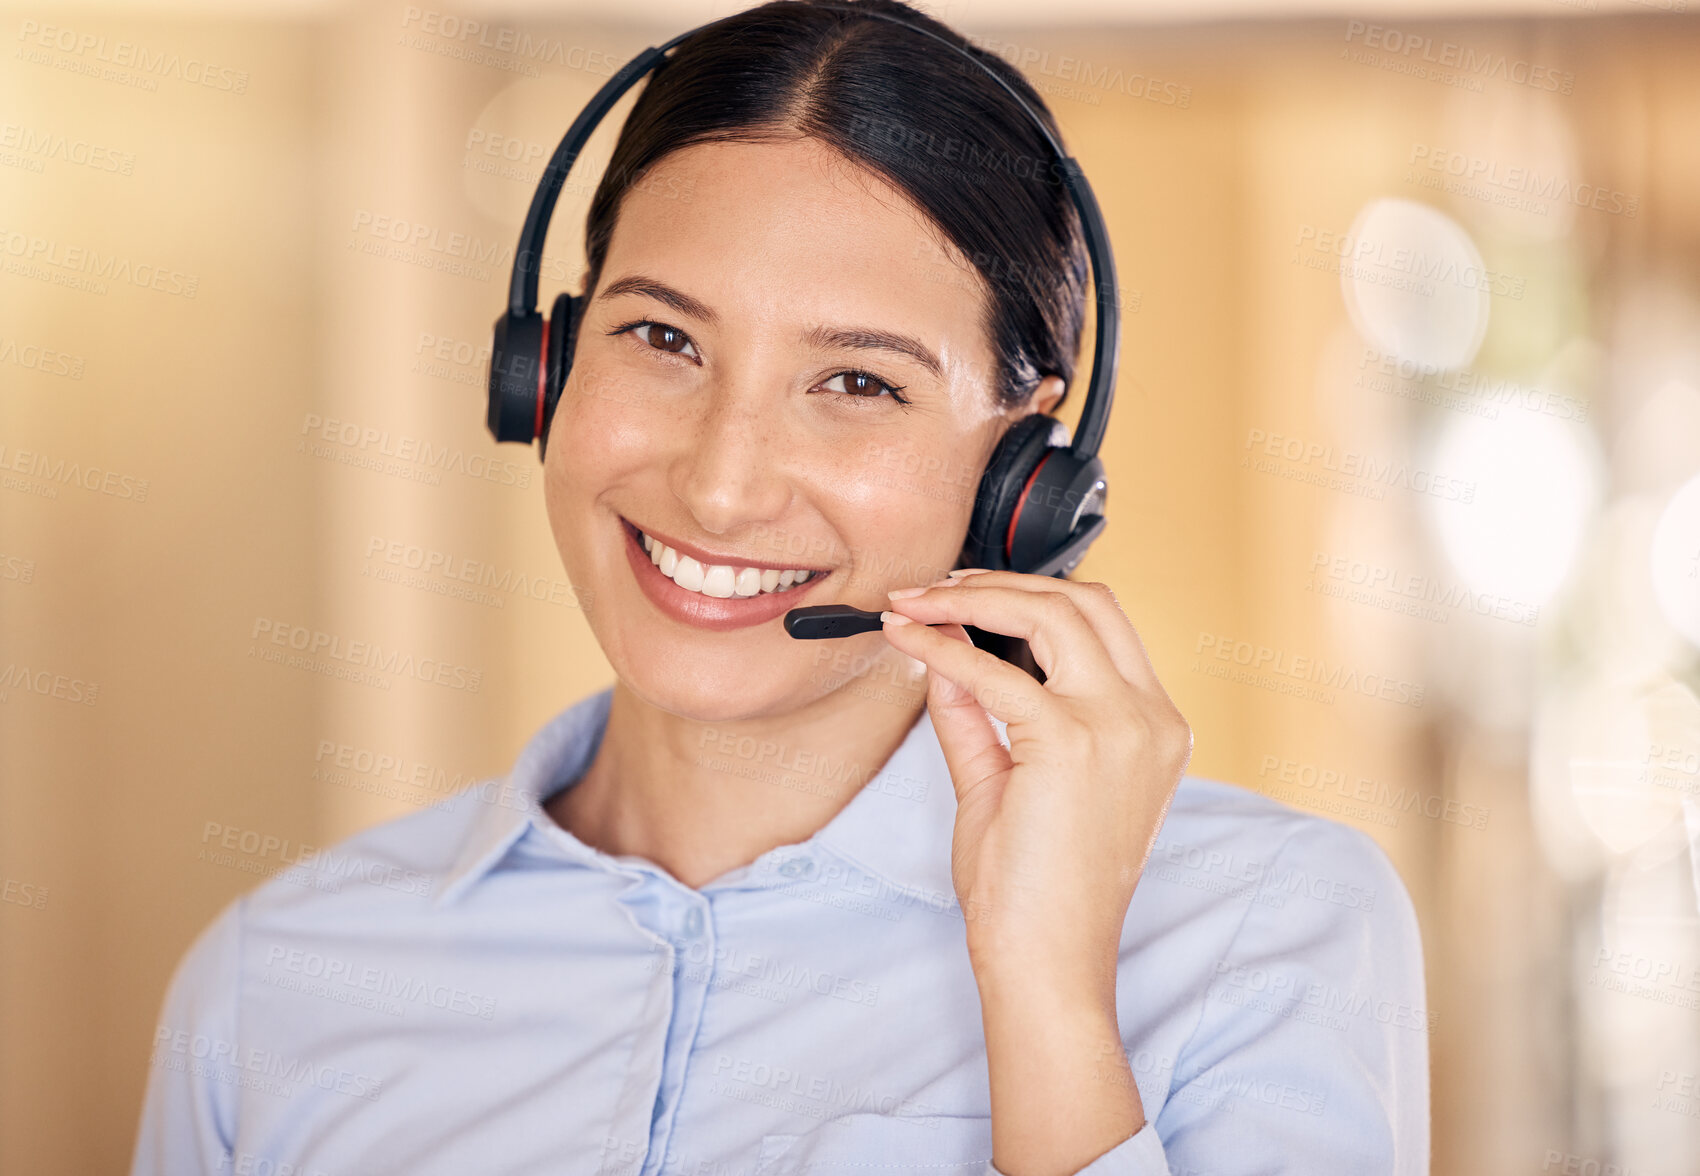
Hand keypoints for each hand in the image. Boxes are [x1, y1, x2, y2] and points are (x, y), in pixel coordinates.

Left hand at [880, 568, 1192, 1174]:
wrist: (1045, 962)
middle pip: (1088, 601)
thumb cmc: (1034, 891)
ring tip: (916, 600)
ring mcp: (1121, 727)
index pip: (1102, 625)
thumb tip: (941, 651)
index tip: (961, 596)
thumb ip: (977, 713)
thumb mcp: (1005, 781)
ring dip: (974, 597)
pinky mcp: (1073, 742)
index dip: (1029, 596)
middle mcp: (1150, 718)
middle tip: (933, 587)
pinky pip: (996, 671)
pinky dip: (945, 645)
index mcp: (1153, 727)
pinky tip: (908, 639)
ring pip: (1054, 612)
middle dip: (1003, 581)